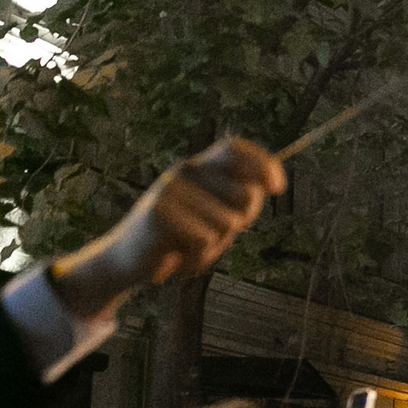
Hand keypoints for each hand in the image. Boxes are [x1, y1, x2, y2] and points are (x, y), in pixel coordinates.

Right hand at [52, 138, 285, 318]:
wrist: (130, 260)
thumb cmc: (182, 237)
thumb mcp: (218, 217)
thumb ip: (242, 200)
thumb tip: (267, 185)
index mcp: (199, 168)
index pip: (233, 147)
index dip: (262, 162)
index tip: (278, 187)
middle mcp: (183, 171)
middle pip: (244, 194)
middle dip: (240, 222)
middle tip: (211, 232)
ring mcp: (169, 189)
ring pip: (228, 222)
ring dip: (215, 244)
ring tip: (190, 244)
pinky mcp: (157, 212)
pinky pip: (204, 239)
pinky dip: (198, 256)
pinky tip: (177, 255)